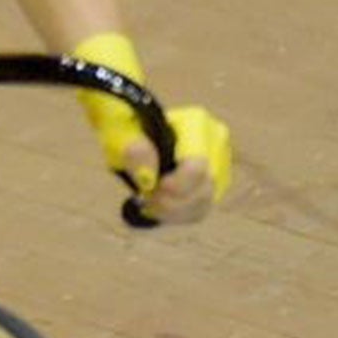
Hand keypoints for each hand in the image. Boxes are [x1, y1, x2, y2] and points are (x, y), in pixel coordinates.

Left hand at [71, 32, 230, 225]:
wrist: (128, 124)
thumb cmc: (124, 124)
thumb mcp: (119, 133)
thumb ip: (134, 152)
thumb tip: (148, 178)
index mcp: (197, 123)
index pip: (199, 166)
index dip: (178, 186)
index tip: (152, 190)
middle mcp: (215, 141)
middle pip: (205, 188)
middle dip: (172, 202)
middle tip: (145, 199)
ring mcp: (218, 161)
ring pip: (205, 201)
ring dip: (174, 211)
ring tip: (148, 203)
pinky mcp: (212, 181)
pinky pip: (201, 207)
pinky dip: (177, 214)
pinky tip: (157, 208)